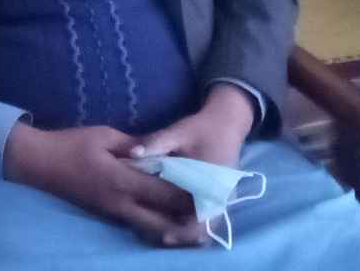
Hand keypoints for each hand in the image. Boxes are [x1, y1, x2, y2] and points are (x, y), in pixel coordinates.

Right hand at [2, 122, 205, 245]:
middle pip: (161, 221)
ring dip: (172, 229)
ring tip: (195, 228)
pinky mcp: (106, 213)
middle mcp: (119, 203)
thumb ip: (135, 145)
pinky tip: (167, 222)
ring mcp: (111, 212)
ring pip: (149, 229)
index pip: (163, 193)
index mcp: (121, 181)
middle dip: (185, 222)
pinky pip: (136, 224)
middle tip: (209, 219)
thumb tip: (157, 152)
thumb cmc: (70, 144)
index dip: (188, 196)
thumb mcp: (105, 136)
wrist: (38, 163)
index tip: (211, 193)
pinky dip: (154, 225)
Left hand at [117, 84, 253, 243]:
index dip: (183, 232)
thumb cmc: (202, 128)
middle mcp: (220, 196)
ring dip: (185, 229)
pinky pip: (205, 217)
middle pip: (203, 230)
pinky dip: (190, 221)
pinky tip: (170, 218)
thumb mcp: (179, 131)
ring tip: (160, 229)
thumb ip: (156, 143)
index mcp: (213, 183)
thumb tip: (132, 153)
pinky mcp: (218, 197)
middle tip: (155, 235)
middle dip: (181, 234)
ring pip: (204, 226)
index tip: (163, 235)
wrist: (227, 123)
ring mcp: (222, 199)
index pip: (202, 221)